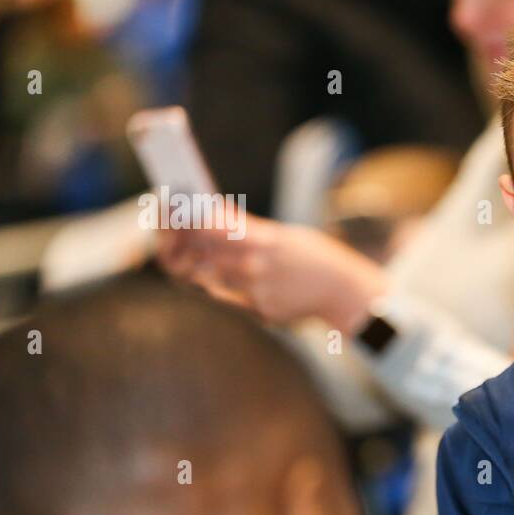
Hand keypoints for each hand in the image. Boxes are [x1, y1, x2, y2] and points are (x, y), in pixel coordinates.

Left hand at [157, 210, 387, 333]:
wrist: (345, 292)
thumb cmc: (314, 259)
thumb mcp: (286, 236)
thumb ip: (250, 230)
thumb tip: (214, 214)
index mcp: (264, 239)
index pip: (211, 225)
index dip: (184, 216)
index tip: (168, 204)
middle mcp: (257, 264)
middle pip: (202, 251)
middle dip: (177, 238)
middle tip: (167, 230)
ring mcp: (257, 289)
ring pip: (208, 276)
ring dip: (194, 264)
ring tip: (189, 254)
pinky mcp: (261, 310)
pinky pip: (228, 296)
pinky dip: (219, 285)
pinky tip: (214, 276)